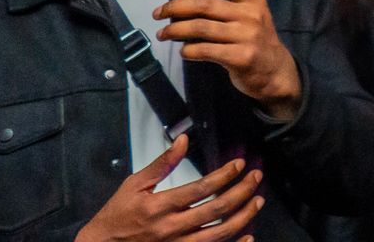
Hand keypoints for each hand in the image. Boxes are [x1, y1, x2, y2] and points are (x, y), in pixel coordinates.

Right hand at [75, 135, 263, 241]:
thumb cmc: (116, 217)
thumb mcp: (134, 185)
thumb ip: (162, 163)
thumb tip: (182, 140)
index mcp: (160, 206)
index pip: (201, 188)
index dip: (225, 175)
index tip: (239, 165)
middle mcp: (171, 228)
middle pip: (216, 210)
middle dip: (242, 192)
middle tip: (256, 178)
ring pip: (219, 234)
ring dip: (243, 217)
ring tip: (257, 201)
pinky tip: (249, 235)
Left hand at [155, 0, 302, 121]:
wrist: (274, 70)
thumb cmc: (255, 39)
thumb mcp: (250, 16)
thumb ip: (227, 5)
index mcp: (253, 0)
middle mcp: (251, 15)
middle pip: (205, 5)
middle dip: (176, 7)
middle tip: (158, 13)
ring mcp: (247, 36)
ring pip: (201, 28)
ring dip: (175, 30)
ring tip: (162, 34)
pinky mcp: (240, 57)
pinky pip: (205, 50)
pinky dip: (188, 50)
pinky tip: (183, 51)